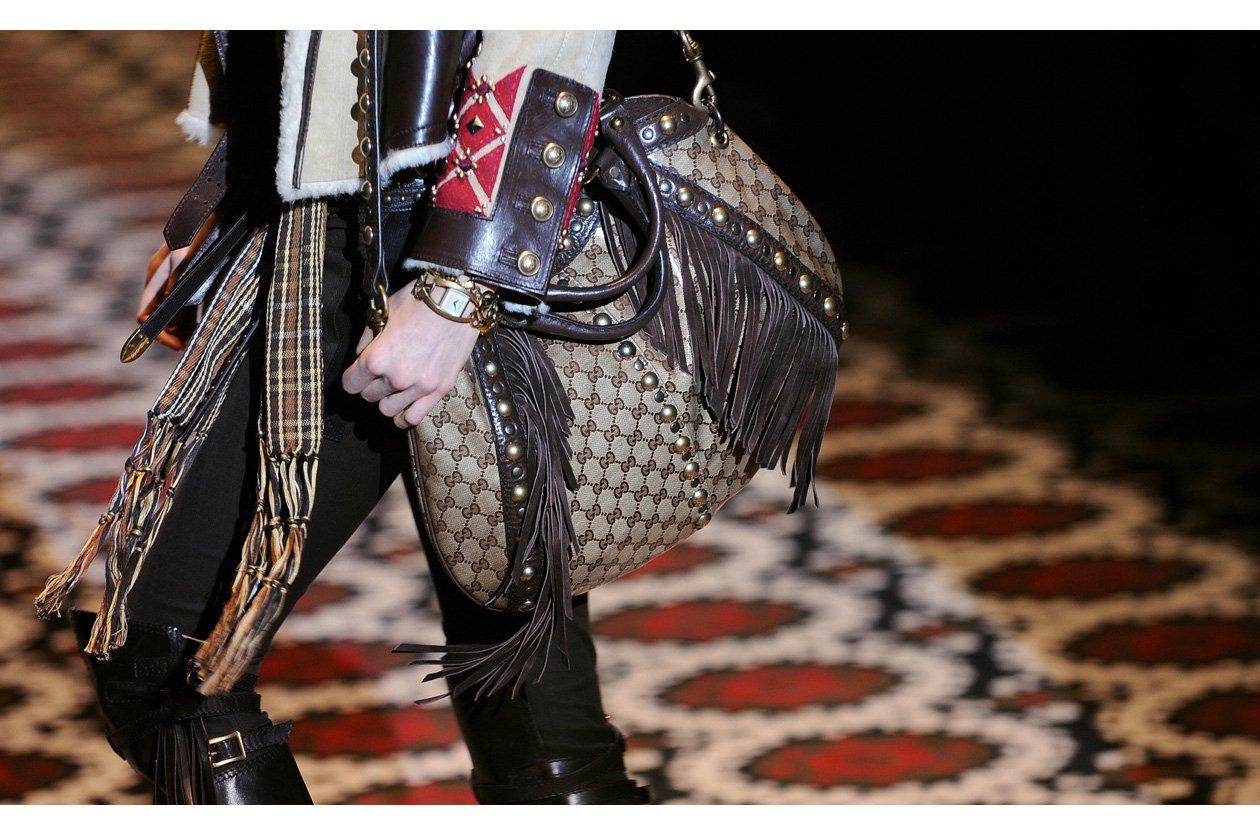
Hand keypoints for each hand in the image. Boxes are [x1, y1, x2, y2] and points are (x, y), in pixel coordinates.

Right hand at [138, 214, 215, 350]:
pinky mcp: (199, 276)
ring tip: (205, 341)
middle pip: (163, 318)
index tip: (179, 345)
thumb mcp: (187, 257)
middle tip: (196, 348)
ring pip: (179, 314)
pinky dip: (199, 317)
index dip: (159, 334)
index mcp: (157, 277)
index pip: (146, 315)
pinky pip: (194, 304)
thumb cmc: (201, 229)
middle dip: (176, 335)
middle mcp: (165, 280)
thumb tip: (167, 313)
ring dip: (188, 329)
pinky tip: (214, 324)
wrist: (219, 207)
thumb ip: (176, 284)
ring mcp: (181, 279)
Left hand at [341, 282, 481, 428]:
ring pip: (388, 410)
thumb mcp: (384, 312)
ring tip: (394, 387)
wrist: (457, 301)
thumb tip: (361, 355)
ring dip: (387, 399)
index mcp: (377, 359)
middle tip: (380, 373)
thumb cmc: (420, 301)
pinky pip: (414, 417)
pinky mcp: (439, 390)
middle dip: (371, 385)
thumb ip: (367, 338)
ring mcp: (419, 387)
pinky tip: (404, 407)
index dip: (352, 376)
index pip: (351, 384)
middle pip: (369, 397)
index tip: (358, 372)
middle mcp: (396, 378)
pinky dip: (404, 416)